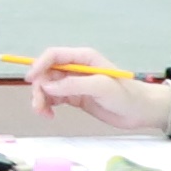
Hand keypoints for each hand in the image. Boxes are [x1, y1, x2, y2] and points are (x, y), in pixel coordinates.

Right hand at [26, 47, 170, 129]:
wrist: (140, 112)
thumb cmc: (126, 95)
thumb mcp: (100, 87)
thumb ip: (73, 85)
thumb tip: (47, 87)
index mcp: (83, 58)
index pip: (53, 56)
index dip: (39, 65)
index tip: (30, 80)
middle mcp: (76, 69)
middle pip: (46, 73)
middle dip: (39, 88)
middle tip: (39, 107)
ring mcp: (74, 83)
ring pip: (47, 87)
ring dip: (41, 99)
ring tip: (44, 114)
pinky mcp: (75, 97)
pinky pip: (53, 98)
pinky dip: (47, 106)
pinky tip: (50, 115)